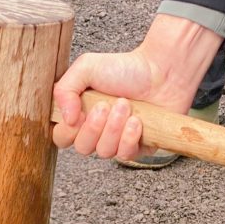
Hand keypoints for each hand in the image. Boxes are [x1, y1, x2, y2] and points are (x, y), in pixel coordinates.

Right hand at [53, 14, 221, 160]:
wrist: (162, 71)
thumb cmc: (126, 68)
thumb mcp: (86, 67)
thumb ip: (64, 89)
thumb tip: (67, 120)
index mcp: (80, 115)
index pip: (62, 137)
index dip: (68, 130)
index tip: (80, 111)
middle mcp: (97, 132)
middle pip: (82, 148)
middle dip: (93, 127)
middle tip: (106, 105)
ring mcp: (117, 141)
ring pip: (104, 152)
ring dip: (113, 128)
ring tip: (125, 106)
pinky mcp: (138, 148)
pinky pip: (125, 155)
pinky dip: (129, 138)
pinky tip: (136, 121)